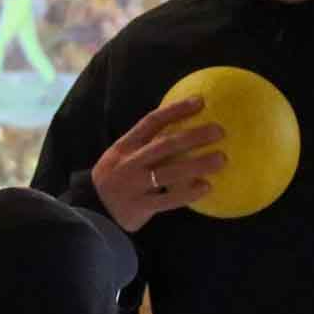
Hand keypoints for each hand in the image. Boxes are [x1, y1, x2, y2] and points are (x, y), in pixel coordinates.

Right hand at [92, 97, 225, 232]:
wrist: (92, 212)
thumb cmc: (116, 180)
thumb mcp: (120, 157)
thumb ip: (144, 145)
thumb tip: (181, 131)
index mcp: (125, 146)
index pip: (152, 122)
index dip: (176, 110)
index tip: (200, 101)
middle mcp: (129, 162)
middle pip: (165, 145)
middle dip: (193, 136)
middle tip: (219, 131)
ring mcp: (134, 185)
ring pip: (169, 172)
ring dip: (197, 164)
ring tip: (221, 158)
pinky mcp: (139, 206)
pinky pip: (168, 199)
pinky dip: (188, 193)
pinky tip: (206, 187)